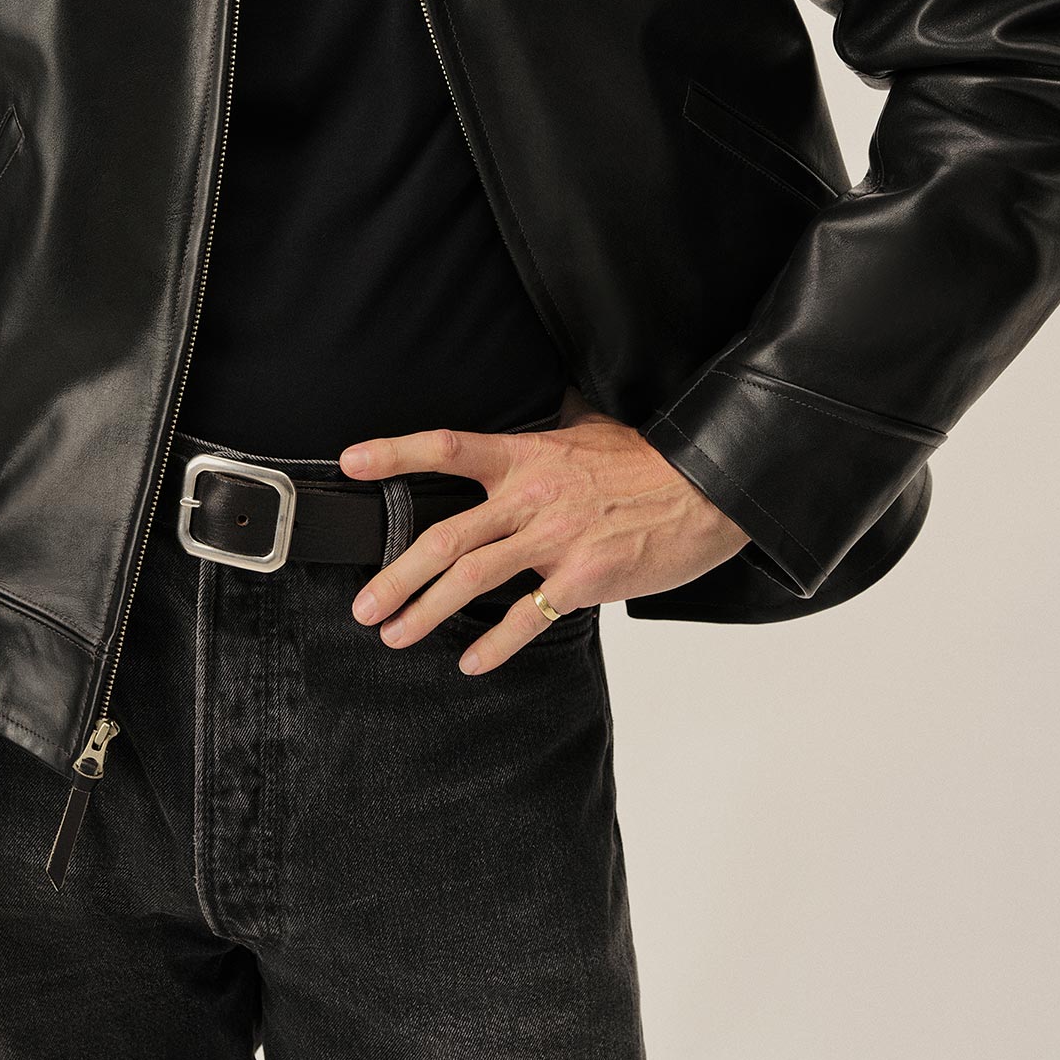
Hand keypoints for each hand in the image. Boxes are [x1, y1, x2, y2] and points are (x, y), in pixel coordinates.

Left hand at [339, 393, 750, 673]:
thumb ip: (553, 423)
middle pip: (445, 535)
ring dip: (425, 612)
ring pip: (471, 578)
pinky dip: (494, 644)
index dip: (395, 453)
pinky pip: (526, 616)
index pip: (447, 447)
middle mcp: (531, 496)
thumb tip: (543, 396)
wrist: (708, 487)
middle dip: (395, 575)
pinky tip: (472, 663)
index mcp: (527, 455)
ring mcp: (555, 539)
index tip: (351, 463)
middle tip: (363, 605)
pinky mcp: (583, 578)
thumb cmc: (651, 459)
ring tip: (394, 636)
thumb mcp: (592, 426)